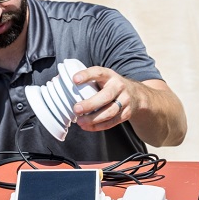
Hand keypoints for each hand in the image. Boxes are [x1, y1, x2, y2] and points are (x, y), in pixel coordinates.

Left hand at [72, 66, 186, 146]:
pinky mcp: (126, 113)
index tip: (74, 79)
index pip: (98, 73)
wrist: (138, 95)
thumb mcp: (104, 78)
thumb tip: (61, 80)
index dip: (86, 75)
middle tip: (75, 109)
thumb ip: (88, 80)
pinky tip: (87, 127)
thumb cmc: (112, 86)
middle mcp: (119, 87)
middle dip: (90, 104)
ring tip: (80, 122)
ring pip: (110, 112)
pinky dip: (99, 126)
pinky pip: (112, 122)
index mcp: (110, 75)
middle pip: (106, 96)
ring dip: (94, 118)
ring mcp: (125, 101)